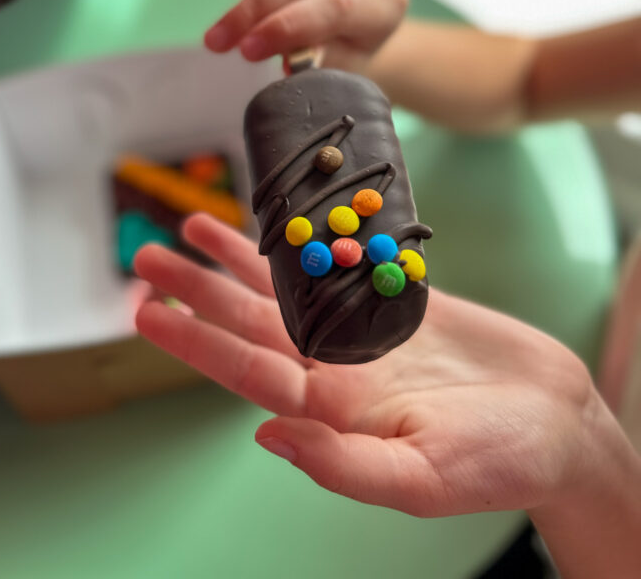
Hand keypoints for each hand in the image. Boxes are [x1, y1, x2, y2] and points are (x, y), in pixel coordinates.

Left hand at [134, 215, 630, 519]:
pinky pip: (335, 261)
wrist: (557, 420)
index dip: (192, 341)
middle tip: (144, 257)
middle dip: (195, 288)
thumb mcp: (422, 478)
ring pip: (282, 286)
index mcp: (331, 410)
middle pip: (247, 319)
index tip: (146, 314)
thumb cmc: (499, 463)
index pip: (245, 369)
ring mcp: (361, 329)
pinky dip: (302, 240)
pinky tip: (272, 223)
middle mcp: (334, 366)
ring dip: (233, 259)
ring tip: (188, 225)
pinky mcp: (393, 298)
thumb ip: (343, 464)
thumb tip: (265, 435)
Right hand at [187, 0, 406, 70]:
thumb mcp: (338, 69)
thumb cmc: (346, 53)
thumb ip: (316, 60)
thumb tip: (283, 59)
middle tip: (216, 38)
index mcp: (384, 4)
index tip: (245, 52)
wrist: (367, 31)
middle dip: (256, 6)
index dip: (288, 27)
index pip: (334, 8)